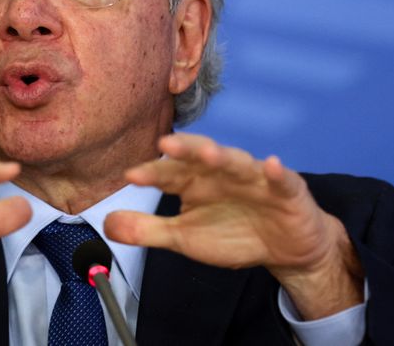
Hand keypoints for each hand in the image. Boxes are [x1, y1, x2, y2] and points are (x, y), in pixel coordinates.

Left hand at [104, 133, 362, 318]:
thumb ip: (147, 229)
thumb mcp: (184, 237)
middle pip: (200, 156)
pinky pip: (281, 179)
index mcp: (194, 181)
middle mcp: (221, 172)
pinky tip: (271, 165)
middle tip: (164, 145)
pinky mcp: (287, 190)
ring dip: (224, 156)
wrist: (285, 248)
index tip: (131, 175)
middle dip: (184, 149)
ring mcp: (254, 178)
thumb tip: (107, 224)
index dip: (152, 173)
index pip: (170, 172)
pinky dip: (276, 172)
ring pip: (238, 162)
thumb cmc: (232, 233)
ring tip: (208, 152)